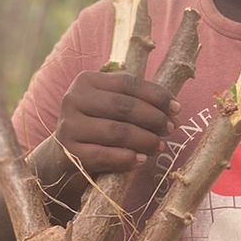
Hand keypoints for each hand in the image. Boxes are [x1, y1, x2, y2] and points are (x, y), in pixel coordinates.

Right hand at [54, 71, 178, 175]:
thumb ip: (136, 99)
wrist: (64, 155)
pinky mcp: (69, 152)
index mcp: (87, 81)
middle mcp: (73, 99)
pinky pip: (104, 156)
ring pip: (117, 131)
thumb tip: (174, 109)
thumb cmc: (96, 125)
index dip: (156, 95)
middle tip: (171, 129)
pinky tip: (141, 160)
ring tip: (160, 145)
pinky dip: (127, 158)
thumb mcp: (110, 105)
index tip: (177, 108)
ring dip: (145, 140)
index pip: (128, 83)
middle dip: (153, 118)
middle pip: (124, 107)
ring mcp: (68, 126)